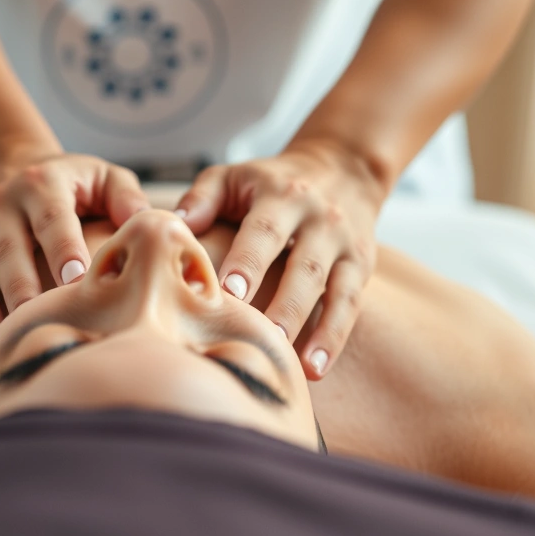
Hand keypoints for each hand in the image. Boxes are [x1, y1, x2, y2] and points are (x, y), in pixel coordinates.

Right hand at [0, 151, 148, 342]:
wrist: (1, 160)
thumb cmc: (69, 180)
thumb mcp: (100, 175)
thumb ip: (125, 199)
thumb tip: (148, 226)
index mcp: (45, 184)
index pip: (54, 219)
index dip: (63, 249)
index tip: (76, 280)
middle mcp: (8, 201)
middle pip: (13, 248)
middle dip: (26, 284)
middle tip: (42, 315)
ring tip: (6, 335)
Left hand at [175, 143, 385, 378]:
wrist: (342, 166)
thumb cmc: (269, 181)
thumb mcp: (234, 176)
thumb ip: (202, 198)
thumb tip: (174, 228)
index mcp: (281, 195)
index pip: (264, 232)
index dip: (248, 262)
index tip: (228, 293)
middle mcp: (318, 218)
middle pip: (303, 265)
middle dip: (284, 304)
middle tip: (262, 338)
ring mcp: (343, 243)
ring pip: (331, 288)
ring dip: (315, 328)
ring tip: (294, 365)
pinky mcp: (360, 265)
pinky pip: (350, 304)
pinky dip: (335, 337)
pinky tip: (315, 369)